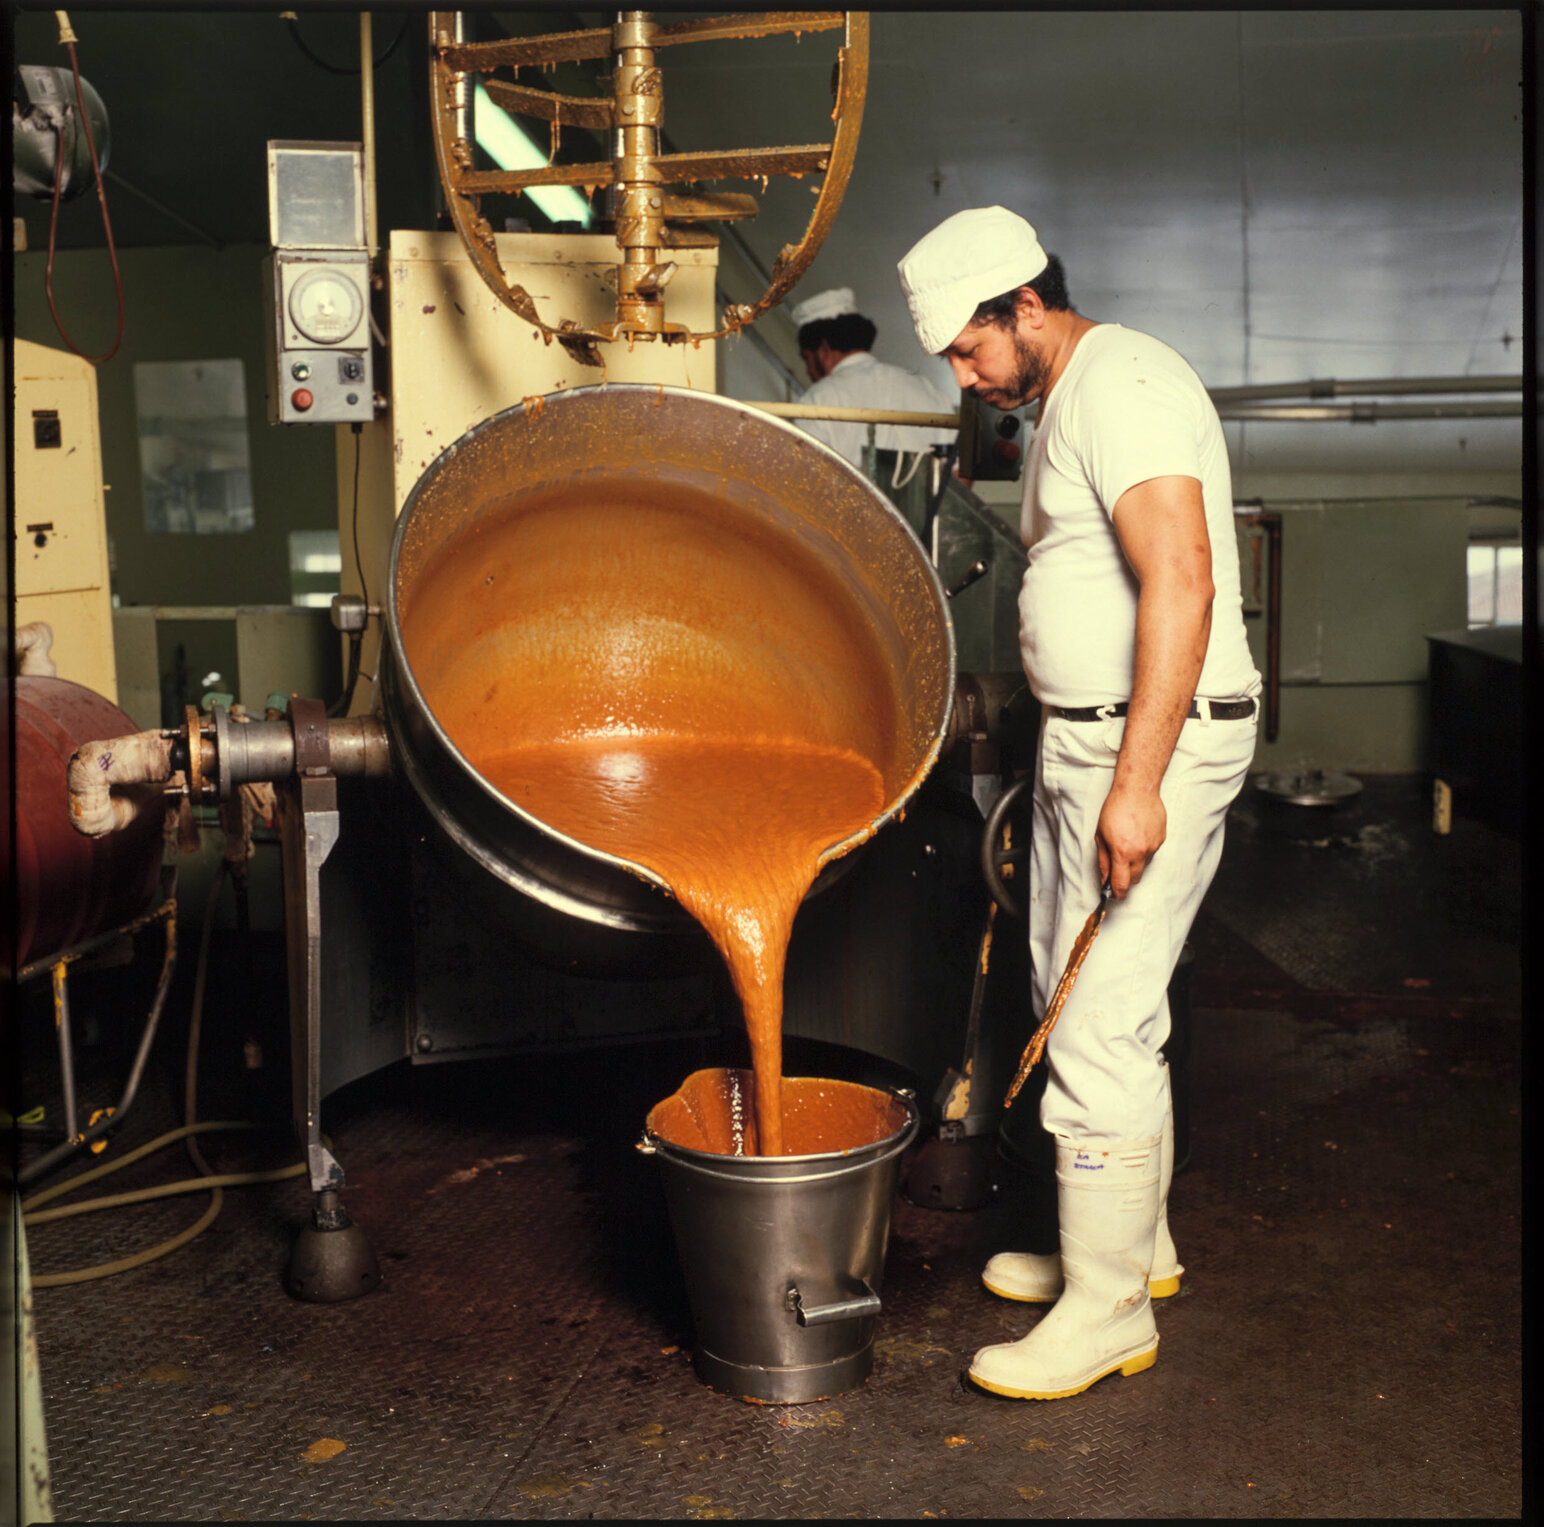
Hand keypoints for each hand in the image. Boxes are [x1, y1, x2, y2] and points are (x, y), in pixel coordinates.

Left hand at [1096, 782, 1166, 897]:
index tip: (1114, 894)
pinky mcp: (1161, 839)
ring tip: (1127, 843)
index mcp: (1122, 853)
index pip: (1122, 884)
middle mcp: (1140, 852)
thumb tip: (1105, 878)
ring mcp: (1153, 846)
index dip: (1117, 893)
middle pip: (1135, 879)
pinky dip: (1143, 849)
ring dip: (1134, 862)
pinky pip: (1151, 852)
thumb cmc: (1115, 809)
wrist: (1137, 790)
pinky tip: (1138, 835)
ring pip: (1143, 865)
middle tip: (1117, 870)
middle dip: (1125, 879)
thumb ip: (1103, 860)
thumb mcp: (1100, 835)